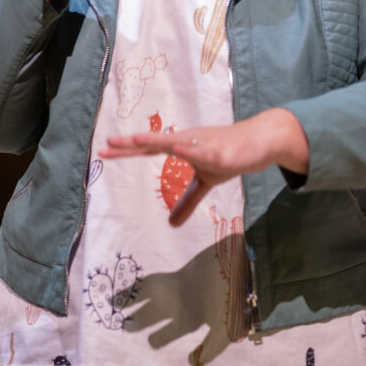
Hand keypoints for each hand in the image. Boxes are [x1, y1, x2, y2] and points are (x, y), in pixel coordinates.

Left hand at [99, 107, 308, 225]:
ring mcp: (202, 144)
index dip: (128, 150)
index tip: (105, 151)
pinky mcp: (219, 151)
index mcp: (182, 146)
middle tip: (106, 146)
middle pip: (154, 143)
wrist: (260, 141)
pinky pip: (201, 150)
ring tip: (133, 140)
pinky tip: (176, 145)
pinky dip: (187, 147)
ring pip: (174, 141)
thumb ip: (188, 201)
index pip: (149, 149)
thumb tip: (171, 225)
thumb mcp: (207, 182)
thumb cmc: (230, 156)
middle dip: (131, 145)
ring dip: (153, 140)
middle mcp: (187, 140)